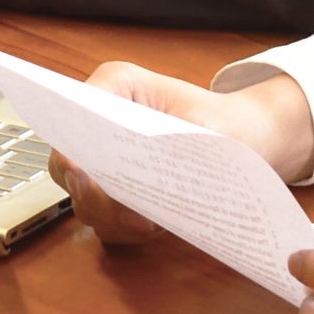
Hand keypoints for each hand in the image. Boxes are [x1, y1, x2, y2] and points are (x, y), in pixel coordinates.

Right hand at [49, 63, 313, 245]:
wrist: (246, 139)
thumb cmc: (227, 122)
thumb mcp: (209, 127)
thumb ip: (175, 148)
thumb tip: (148, 182)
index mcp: (117, 86)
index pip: (73, 114)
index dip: (72, 149)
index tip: (87, 175)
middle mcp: (100, 121)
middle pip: (68, 165)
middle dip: (93, 195)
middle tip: (126, 211)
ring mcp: (105, 158)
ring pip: (82, 198)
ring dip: (111, 216)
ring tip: (150, 223)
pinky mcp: (116, 188)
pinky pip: (104, 217)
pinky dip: (124, 228)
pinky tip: (154, 225)